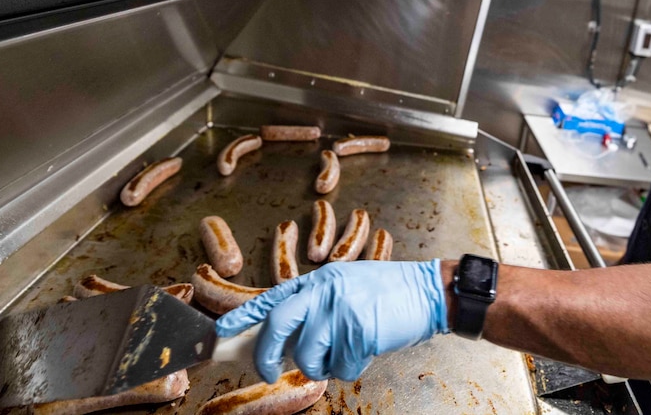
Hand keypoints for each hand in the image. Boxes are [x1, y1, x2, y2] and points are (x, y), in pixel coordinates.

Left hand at [216, 259, 448, 382]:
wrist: (429, 291)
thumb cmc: (390, 292)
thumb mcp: (348, 284)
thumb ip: (318, 302)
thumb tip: (289, 336)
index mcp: (320, 279)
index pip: (273, 298)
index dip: (244, 316)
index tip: (222, 331)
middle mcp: (325, 291)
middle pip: (278, 326)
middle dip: (267, 356)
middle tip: (269, 371)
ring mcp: (341, 310)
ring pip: (309, 355)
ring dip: (322, 367)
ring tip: (341, 355)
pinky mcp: (359, 331)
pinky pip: (340, 367)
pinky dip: (351, 368)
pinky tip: (366, 350)